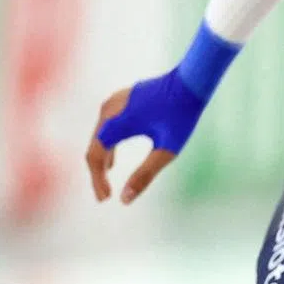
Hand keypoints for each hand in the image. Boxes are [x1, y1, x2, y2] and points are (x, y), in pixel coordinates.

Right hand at [85, 69, 205, 204]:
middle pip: (94, 147)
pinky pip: (105, 128)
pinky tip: (112, 161)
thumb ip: (145, 175)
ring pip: (98, 137)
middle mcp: (109, 110)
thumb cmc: (180, 116)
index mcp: (117, 123)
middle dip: (97, 174)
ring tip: (106, 183)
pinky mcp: (119, 101)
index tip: (106, 199)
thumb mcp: (166, 150)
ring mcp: (113, 103)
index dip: (97, 180)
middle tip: (104, 197)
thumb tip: (125, 199)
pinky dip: (107, 147)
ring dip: (101, 161)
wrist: (188, 83)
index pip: (96, 156)